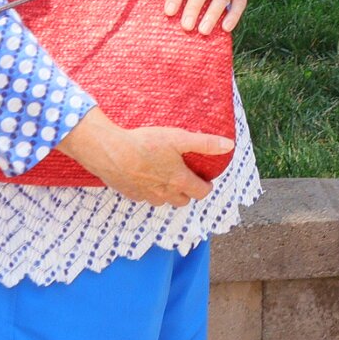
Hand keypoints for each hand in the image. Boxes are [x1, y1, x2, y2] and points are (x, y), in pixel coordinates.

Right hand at [65, 112, 230, 206]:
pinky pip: (145, 197)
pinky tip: (144, 175)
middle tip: (186, 177)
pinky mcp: (130, 194)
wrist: (110, 151)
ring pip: (163, 200)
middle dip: (188, 191)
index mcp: (179, 181)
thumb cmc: (145, 143)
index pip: (201, 192)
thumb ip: (204, 143)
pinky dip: (148, 190)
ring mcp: (146, 195)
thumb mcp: (178, 138)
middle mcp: (164, 193)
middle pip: (183, 200)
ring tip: (165, 176)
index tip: (205, 179)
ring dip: (168, 192)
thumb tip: (228, 145)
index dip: (206, 186)